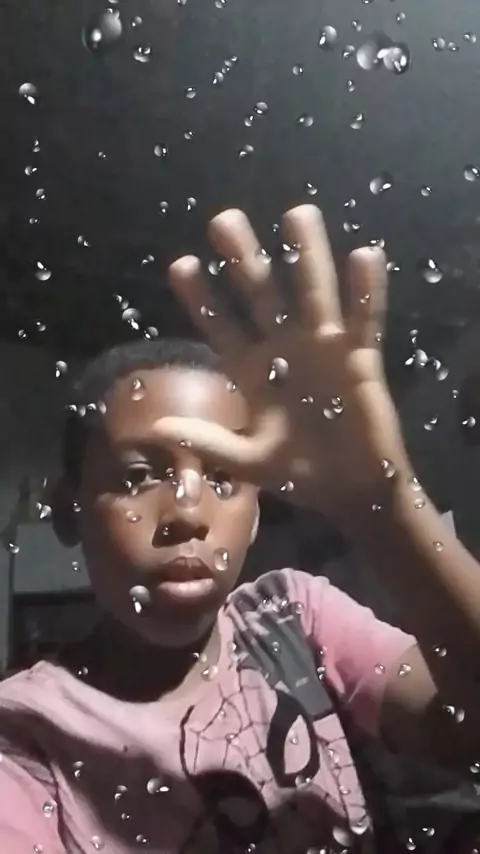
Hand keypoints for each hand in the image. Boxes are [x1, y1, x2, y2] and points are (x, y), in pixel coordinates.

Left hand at [156, 205, 408, 518]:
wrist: (350, 489)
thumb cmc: (298, 474)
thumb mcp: (247, 462)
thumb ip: (208, 440)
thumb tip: (156, 427)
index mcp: (251, 369)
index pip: (221, 325)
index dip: (202, 297)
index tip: (182, 264)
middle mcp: (283, 348)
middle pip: (260, 294)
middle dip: (243, 258)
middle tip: (224, 219)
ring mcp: (322, 348)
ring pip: (312, 292)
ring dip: (306, 255)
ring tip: (297, 213)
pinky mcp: (359, 357)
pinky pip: (364, 319)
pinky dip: (365, 291)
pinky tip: (364, 256)